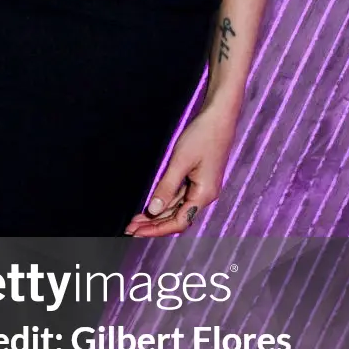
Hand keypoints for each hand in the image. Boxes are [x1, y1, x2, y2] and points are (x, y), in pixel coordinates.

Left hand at [124, 102, 236, 237]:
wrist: (219, 117)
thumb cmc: (202, 136)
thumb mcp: (180, 162)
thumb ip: (166, 187)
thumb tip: (154, 210)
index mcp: (204, 194)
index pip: (178, 222)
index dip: (156, 229)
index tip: (136, 231)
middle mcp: (205, 195)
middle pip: (177, 218)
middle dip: (153, 225)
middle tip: (130, 229)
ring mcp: (202, 187)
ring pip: (177, 209)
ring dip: (157, 215)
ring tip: (136, 220)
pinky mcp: (198, 179)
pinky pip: (179, 197)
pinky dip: (164, 202)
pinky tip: (151, 205)